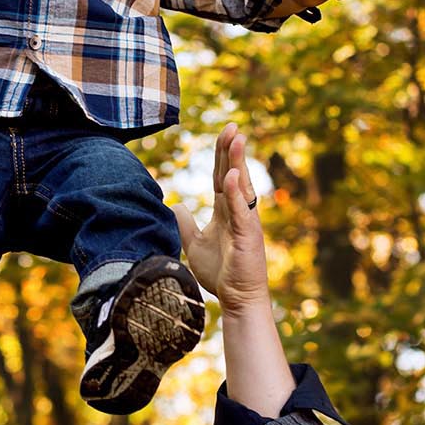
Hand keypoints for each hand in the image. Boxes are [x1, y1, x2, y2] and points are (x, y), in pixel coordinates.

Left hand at [173, 125, 269, 314]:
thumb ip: (185, 224)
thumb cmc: (221, 273)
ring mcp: (246, 222)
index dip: (222, 155)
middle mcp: (239, 212)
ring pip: (242, 186)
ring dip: (239, 162)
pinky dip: (238, 193)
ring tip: (238, 139)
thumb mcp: (195, 244)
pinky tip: (234, 175)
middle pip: (234, 174)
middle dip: (232, 150)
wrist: (237, 299)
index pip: (223, 176)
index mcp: (227, 211)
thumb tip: (175, 206)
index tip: (224, 133)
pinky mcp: (248, 236)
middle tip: (232, 125)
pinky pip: (242, 211)